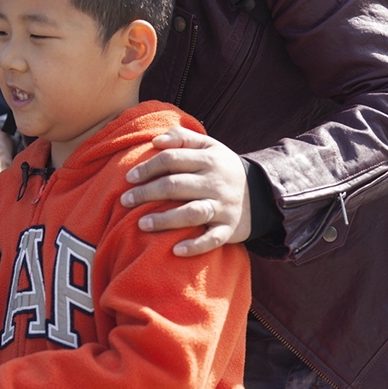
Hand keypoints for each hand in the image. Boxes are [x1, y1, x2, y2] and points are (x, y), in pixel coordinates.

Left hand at [120, 127, 250, 255]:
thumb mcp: (210, 146)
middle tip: (125, 200)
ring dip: (165, 219)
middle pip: (176, 185)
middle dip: (147, 193)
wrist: (262, 193)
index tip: (129, 178)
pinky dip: (195, 246)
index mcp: (208, 160)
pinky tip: (176, 250)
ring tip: (141, 224)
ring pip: (191, 212)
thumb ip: (183, 138)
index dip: (148, 167)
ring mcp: (223, 207)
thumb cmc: (223, 169)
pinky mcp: (229, 229)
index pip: (172, 159)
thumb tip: (156, 140)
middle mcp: (215, 182)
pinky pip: (212, 239)